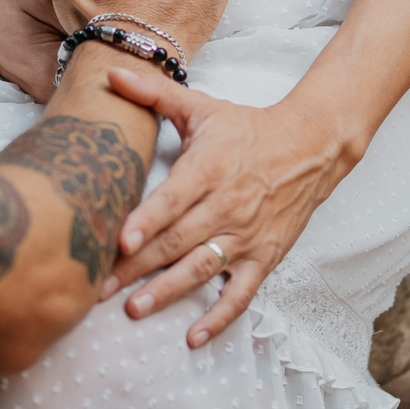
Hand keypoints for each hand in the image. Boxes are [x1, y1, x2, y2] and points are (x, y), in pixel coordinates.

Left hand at [100, 68, 360, 347]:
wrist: (311, 147)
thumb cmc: (246, 128)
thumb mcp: (201, 106)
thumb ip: (154, 93)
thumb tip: (111, 71)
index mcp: (208, 169)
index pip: (174, 200)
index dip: (148, 222)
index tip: (121, 242)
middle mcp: (227, 206)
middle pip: (177, 241)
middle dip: (137, 268)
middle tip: (98, 288)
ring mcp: (246, 235)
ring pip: (201, 269)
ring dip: (167, 292)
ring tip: (134, 310)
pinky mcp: (264, 256)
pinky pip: (240, 292)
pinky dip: (219, 317)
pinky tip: (194, 338)